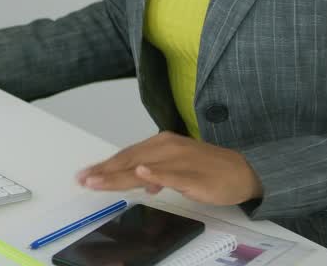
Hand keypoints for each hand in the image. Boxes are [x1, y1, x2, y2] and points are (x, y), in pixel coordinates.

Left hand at [75, 132, 263, 205]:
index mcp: (161, 144)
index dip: (104, 166)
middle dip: (104, 172)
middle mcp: (167, 148)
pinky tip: (141, 174)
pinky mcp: (193, 174)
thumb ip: (157, 174)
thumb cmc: (209, 169)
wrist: (243, 171)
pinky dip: (155, 174)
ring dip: (118, 175)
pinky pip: (171, 174)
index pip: (126, 155)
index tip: (85, 175)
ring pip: (143, 167)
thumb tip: (141, 181)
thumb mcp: (177, 169)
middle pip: (129, 160)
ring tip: (97, 180)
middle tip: (83, 179)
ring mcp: (179, 160)